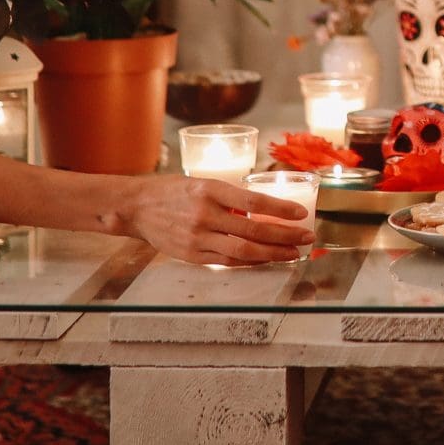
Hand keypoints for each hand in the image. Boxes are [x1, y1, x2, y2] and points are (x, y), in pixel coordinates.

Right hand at [116, 175, 314, 266]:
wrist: (137, 207)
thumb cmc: (173, 191)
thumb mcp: (203, 183)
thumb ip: (230, 197)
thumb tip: (264, 210)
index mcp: (209, 189)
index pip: (253, 201)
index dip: (280, 209)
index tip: (301, 213)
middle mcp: (204, 214)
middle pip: (253, 230)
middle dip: (285, 236)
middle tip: (306, 237)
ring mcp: (197, 237)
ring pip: (244, 251)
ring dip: (273, 253)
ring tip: (293, 253)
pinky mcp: (192, 255)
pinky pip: (228, 261)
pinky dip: (251, 262)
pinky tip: (267, 259)